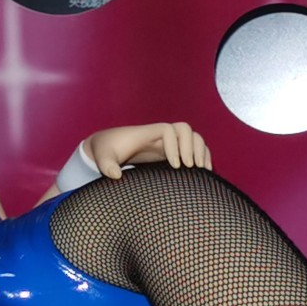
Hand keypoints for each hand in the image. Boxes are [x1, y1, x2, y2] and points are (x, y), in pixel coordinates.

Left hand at [83, 123, 211, 176]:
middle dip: (191, 147)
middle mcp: (161, 135)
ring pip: (194, 138)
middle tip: (189, 167)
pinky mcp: (173, 151)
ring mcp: (169, 142)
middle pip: (185, 130)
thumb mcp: (102, 156)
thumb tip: (115, 175)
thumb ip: (106, 164)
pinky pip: (195, 149)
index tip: (173, 165)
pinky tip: (204, 173)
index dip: (175, 146)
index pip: (169, 130)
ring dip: (201, 152)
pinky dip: (203, 156)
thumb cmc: (107, 150)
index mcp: (147, 133)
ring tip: (201, 171)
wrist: (108, 146)